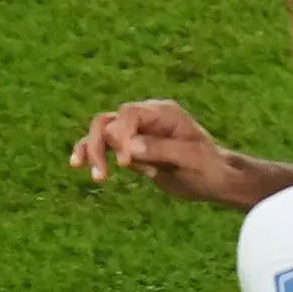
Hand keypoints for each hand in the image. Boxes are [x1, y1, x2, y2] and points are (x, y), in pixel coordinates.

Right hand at [71, 98, 234, 192]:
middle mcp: (146, 118)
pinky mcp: (129, 148)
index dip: (122, 135)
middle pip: (108, 121)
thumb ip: (162, 150)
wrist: (215, 179)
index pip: (130, 114)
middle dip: (99, 144)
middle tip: (104, 173)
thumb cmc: (209, 166)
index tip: (126, 163)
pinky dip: (89, 153)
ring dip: (91, 151)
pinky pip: (102, 146)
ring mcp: (136, 132)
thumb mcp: (191, 159)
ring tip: (97, 176)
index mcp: (164, 113)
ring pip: (100, 132)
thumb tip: (129, 147)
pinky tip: (78, 165)